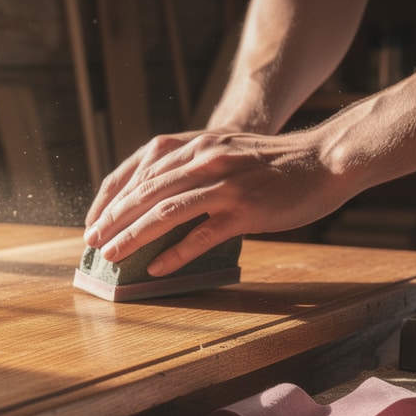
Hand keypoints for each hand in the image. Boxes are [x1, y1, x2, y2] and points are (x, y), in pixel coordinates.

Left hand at [82, 127, 356, 276]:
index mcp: (195, 147)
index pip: (138, 172)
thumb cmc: (274, 163)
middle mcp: (204, 161)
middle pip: (145, 192)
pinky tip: (156, 268)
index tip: (93, 222)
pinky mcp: (245, 209)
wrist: (324, 159)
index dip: (110, 198)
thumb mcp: (226, 151)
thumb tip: (159, 201)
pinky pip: (202, 234)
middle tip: (92, 244)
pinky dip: (175, 252)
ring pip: (166, 211)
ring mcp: (225, 185)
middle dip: (113, 220)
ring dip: (133, 236)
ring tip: (112, 256)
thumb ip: (193, 169)